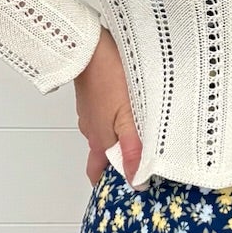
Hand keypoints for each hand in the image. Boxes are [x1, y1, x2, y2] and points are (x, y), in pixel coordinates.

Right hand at [73, 30, 141, 187]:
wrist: (89, 45)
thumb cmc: (109, 77)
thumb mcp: (127, 118)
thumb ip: (133, 150)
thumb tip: (136, 181)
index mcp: (99, 139)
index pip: (99, 172)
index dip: (113, 182)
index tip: (130, 187)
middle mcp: (91, 129)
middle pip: (103, 154)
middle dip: (117, 163)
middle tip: (138, 166)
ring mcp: (91, 112)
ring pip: (106, 133)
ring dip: (120, 140)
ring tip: (142, 139)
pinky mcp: (94, 97)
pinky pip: (105, 116)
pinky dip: (117, 121)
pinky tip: (131, 113)